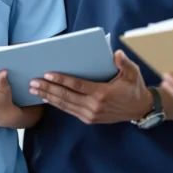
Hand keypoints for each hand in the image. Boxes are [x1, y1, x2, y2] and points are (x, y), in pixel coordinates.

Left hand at [28, 50, 150, 124]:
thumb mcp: (133, 73)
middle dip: (47, 89)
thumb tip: (116, 53)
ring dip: (48, 97)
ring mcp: (90, 114)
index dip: (61, 80)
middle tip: (32, 82)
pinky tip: (46, 98)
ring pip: (65, 105)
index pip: (77, 86)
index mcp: (102, 93)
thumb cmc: (134, 88)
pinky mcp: (89, 119)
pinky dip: (57, 104)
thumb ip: (124, 63)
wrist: (140, 109)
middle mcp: (94, 106)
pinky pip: (69, 111)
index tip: (47, 74)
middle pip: (66, 96)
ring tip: (34, 90)